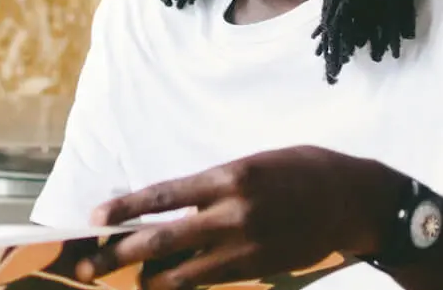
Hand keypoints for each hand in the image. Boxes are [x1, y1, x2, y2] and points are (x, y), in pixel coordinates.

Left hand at [77, 146, 404, 288]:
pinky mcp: (258, 270)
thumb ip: (205, 186)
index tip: (94, 216)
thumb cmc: (297, 170)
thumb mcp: (247, 164)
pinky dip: (183, 283)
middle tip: (87, 266)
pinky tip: (164, 284)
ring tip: (123, 280)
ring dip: (148, 277)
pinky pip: (210, 280)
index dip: (125, 208)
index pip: (163, 195)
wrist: (354, 201)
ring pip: (182, 272)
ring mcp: (246, 247)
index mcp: (227, 178)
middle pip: (162, 240)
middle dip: (119, 254)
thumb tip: (161, 205)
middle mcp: (232, 214)